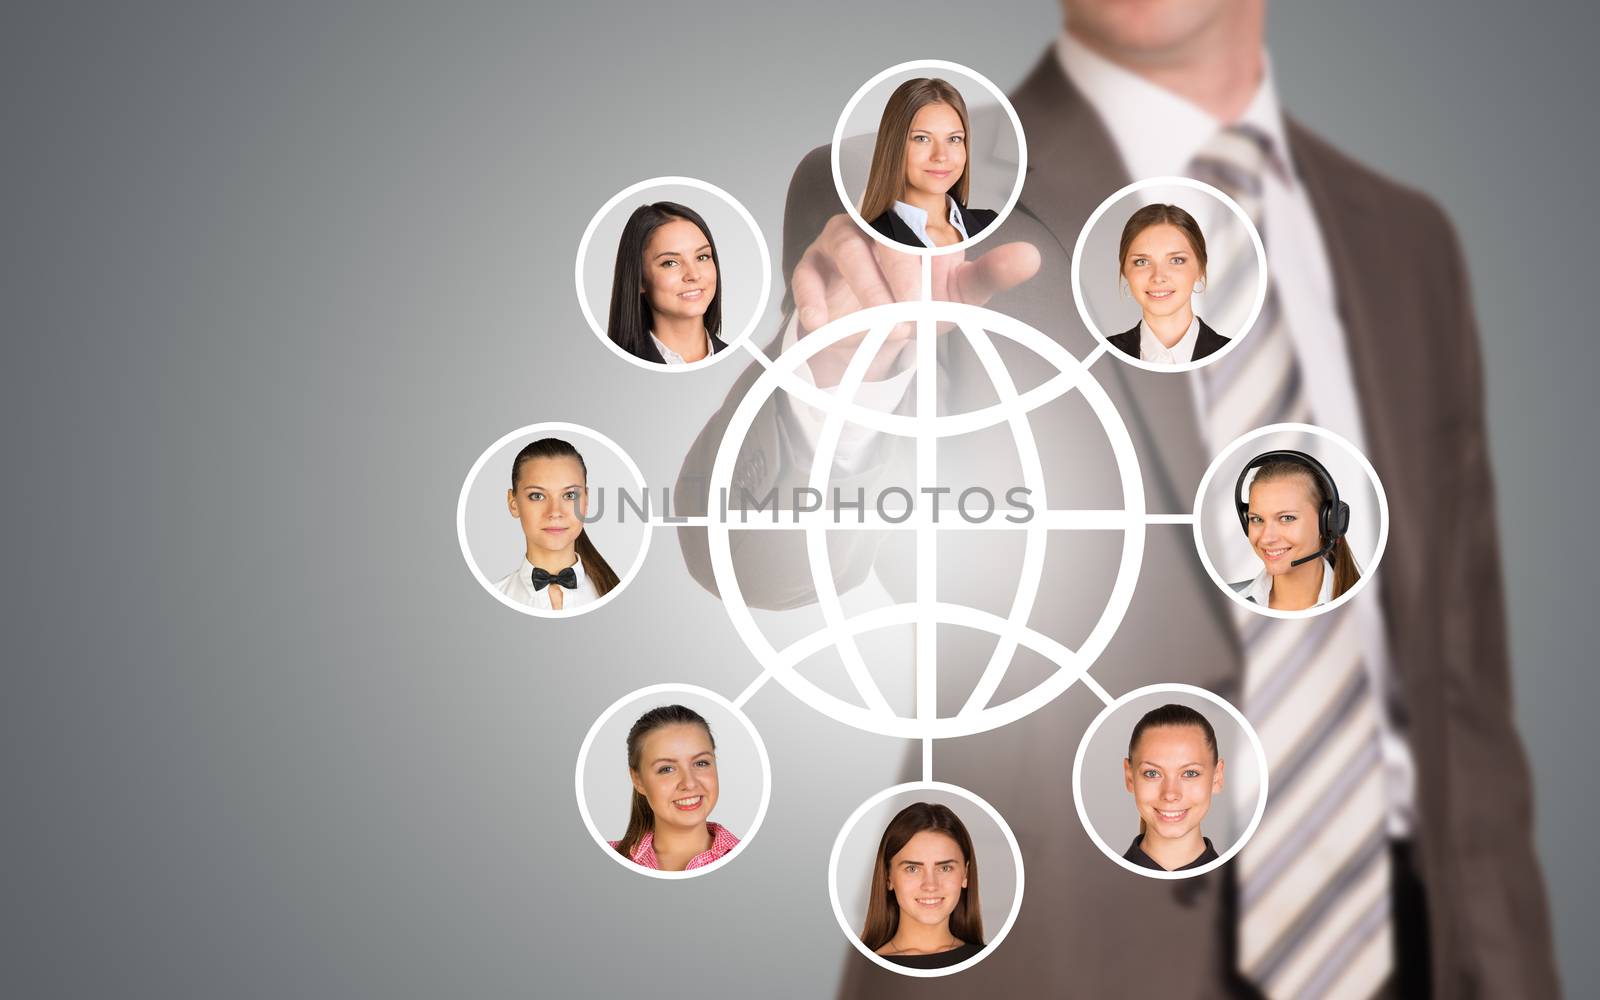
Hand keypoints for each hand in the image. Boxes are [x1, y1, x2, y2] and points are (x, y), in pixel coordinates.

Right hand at [791, 214, 1040, 386]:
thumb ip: (992, 274)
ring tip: (885, 326)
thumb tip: (1032, 257)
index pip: (924, 212)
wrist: (874, 334)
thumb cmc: (920, 301)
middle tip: (914, 314)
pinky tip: (823, 323)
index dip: (930, 245)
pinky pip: (806, 275)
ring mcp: (840, 239)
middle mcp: (876, 220)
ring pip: (848, 248)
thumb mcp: (960, 293)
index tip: (937, 286)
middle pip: (884, 230)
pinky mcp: (810, 266)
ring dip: (867, 289)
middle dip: (901, 275)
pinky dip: (813, 299)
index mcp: (916, 218)